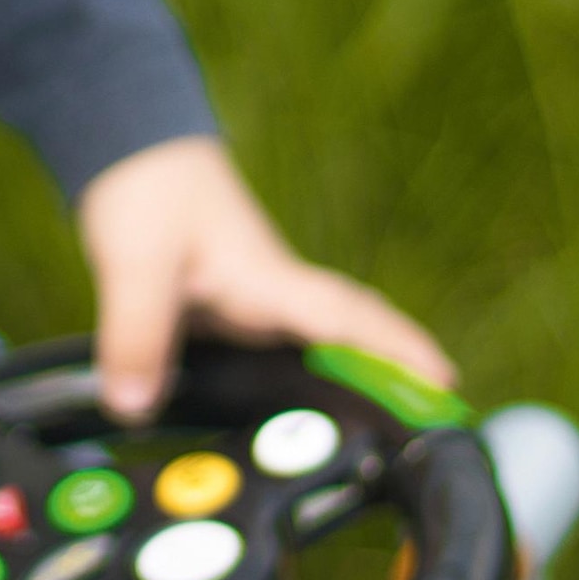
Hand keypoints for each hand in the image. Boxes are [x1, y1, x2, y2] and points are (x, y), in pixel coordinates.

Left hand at [78, 134, 453, 419]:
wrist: (131, 149)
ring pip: (324, 343)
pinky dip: (310, 374)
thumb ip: (136, 336)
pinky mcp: (234, 308)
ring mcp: (260, 301)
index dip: (400, 354)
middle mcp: (277, 294)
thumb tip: (135, 406)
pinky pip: (286, 349)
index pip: (350, 322)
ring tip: (396, 430)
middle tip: (444, 423)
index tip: (447, 387)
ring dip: (362, 376)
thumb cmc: (148, 190)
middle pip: (356, 335)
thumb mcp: (134, 265)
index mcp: (270, 282)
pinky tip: (305, 408)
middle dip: (401, 373)